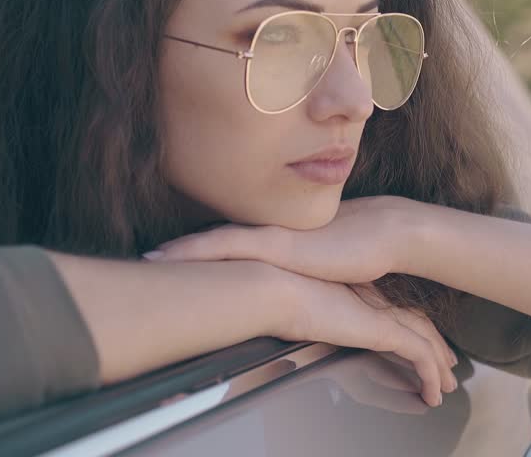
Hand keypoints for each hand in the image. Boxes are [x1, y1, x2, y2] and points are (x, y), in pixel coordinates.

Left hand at [146, 196, 413, 284]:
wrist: (385, 233)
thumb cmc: (360, 252)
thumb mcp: (324, 268)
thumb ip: (304, 276)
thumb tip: (295, 297)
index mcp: (277, 241)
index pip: (230, 246)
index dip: (198, 252)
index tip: (168, 260)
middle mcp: (268, 235)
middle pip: (214, 242)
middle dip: (180, 252)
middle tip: (145, 259)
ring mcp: (271, 237)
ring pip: (215, 241)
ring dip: (183, 250)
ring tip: (153, 259)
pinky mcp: (279, 243)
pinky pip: (232, 244)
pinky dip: (203, 249)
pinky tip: (182, 254)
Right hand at [272, 273, 457, 407]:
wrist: (280, 289)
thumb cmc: (281, 295)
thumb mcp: (306, 306)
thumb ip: (320, 315)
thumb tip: (317, 326)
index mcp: (361, 289)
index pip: (399, 310)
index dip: (416, 326)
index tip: (426, 341)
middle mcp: (377, 297)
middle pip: (419, 323)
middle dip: (437, 346)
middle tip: (449, 364)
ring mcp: (383, 312)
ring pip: (426, 340)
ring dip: (440, 365)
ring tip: (448, 384)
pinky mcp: (385, 330)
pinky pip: (420, 357)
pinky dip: (431, 375)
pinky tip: (433, 393)